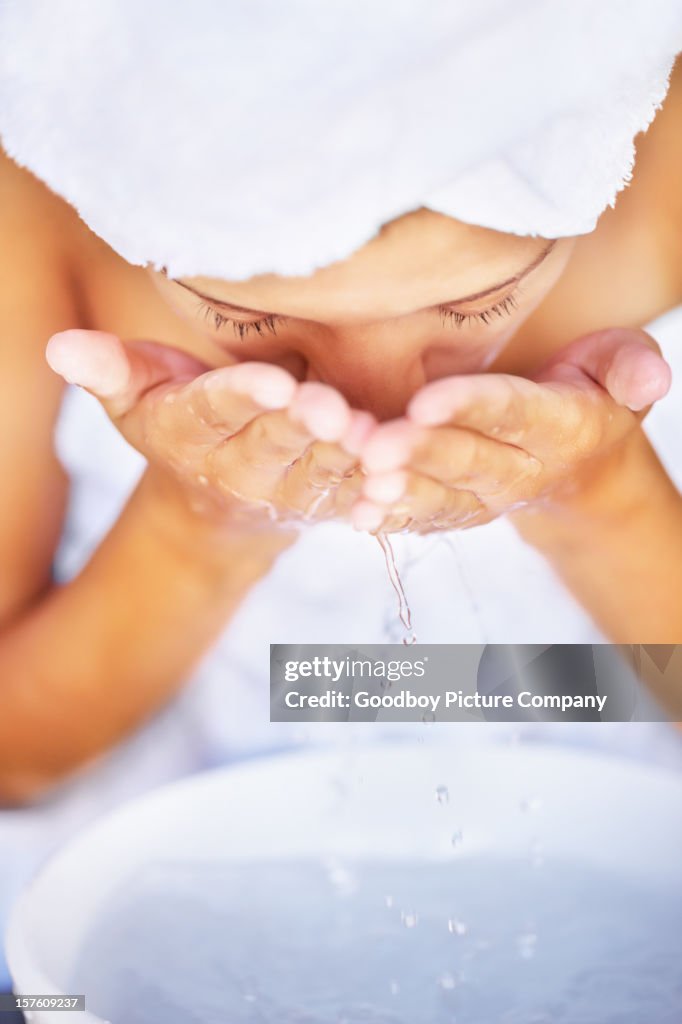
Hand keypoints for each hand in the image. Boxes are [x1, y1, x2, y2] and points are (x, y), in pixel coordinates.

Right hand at [46, 331, 374, 531]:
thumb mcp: (139, 395)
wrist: (219, 501)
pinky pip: (355, 500)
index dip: (241, 399)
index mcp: (190, 435)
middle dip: (300, 427)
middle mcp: (240, 470)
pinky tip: (401, 470)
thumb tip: (60, 346)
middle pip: (273, 445)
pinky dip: (378, 489)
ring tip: (370, 433)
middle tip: (328, 406)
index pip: (213, 413)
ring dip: (347, 457)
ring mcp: (288, 493)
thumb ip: (111, 370)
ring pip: (321, 473)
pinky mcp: (328, 506)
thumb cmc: (181, 421)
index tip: (270, 381)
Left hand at [352, 328, 671, 533]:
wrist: (578, 460)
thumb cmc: (592, 389)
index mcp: (561, 425)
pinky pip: (424, 518)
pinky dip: (391, 518)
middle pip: (466, 459)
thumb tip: (650, 378)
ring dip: (399, 491)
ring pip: (441, 496)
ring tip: (362, 480)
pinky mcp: (459, 511)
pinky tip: (357, 512)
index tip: (425, 401)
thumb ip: (630, 366)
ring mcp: (488, 497)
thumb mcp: (622, 365)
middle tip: (376, 447)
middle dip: (420, 453)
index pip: (513, 412)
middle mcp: (522, 469)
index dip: (470, 407)